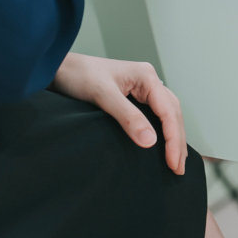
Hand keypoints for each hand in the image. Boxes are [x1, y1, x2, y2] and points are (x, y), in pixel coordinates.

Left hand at [53, 53, 187, 174]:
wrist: (59, 69)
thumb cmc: (79, 76)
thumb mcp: (103, 95)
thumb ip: (128, 117)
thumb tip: (151, 141)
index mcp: (146, 76)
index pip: (168, 110)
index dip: (173, 138)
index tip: (172, 162)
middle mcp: (148, 81)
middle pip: (173, 112)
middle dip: (177, 141)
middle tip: (178, 168)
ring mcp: (141, 89)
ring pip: (167, 114)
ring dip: (173, 137)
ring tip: (176, 161)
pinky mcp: (132, 97)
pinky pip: (156, 115)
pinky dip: (163, 131)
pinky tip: (163, 144)